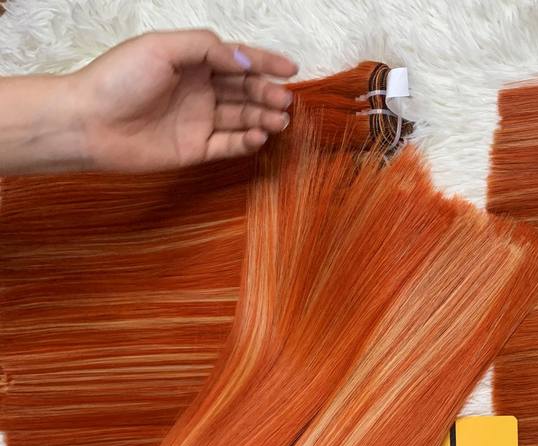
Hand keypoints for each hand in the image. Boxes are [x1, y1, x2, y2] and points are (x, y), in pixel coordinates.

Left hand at [71, 29, 297, 170]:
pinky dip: (246, 142)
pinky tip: (258, 137)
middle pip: (244, 91)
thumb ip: (204, 48)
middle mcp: (199, 90)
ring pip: (242, 118)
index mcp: (192, 62)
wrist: (90, 122)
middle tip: (285, 101)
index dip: (265, 62)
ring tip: (280, 121)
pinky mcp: (196, 149)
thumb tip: (242, 59)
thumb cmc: (119, 79)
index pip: (236, 59)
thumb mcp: (161, 48)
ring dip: (263, 118)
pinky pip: (229, 145)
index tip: (291, 69)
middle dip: (267, 93)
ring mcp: (199, 121)